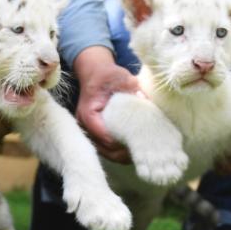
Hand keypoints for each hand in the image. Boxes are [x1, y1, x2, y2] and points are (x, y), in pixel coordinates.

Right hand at [73, 46, 139, 162]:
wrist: (95, 73)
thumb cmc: (107, 75)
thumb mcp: (122, 78)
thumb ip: (132, 90)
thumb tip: (145, 102)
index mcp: (89, 114)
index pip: (106, 136)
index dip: (122, 142)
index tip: (139, 142)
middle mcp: (85, 125)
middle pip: (104, 149)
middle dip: (123, 153)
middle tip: (142, 151)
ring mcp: (88, 130)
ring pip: (104, 152)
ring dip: (121, 155)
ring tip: (139, 153)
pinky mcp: (93, 132)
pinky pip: (105, 148)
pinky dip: (117, 151)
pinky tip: (131, 150)